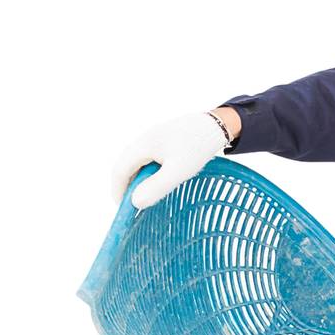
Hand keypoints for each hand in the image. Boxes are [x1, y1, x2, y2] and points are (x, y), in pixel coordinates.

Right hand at [110, 110, 232, 209]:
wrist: (216, 125)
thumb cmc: (198, 147)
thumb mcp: (178, 171)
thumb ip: (156, 187)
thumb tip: (135, 203)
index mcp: (142, 146)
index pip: (120, 170)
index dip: (118, 191)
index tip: (123, 208)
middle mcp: (143, 140)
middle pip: (126, 165)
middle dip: (127, 186)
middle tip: (134, 204)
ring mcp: (153, 138)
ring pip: (137, 161)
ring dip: (138, 179)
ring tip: (146, 195)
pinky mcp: (164, 139)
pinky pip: (148, 157)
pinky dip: (148, 171)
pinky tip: (159, 180)